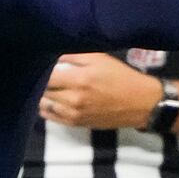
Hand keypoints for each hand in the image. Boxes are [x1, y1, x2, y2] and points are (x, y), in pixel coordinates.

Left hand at [41, 54, 164, 130]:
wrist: (140, 104)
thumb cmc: (120, 76)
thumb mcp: (99, 58)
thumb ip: (73, 55)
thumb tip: (50, 54)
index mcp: (79, 79)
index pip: (45, 75)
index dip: (40, 67)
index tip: (39, 61)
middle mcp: (72, 98)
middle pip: (42, 89)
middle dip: (40, 80)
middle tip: (40, 71)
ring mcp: (72, 114)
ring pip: (43, 103)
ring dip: (41, 93)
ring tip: (46, 84)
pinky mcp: (74, 124)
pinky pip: (49, 116)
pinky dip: (45, 106)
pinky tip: (49, 98)